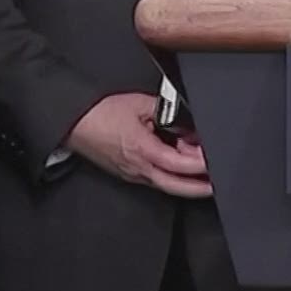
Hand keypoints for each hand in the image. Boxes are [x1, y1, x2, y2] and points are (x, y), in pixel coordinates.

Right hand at [66, 93, 211, 197]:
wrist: (73, 122)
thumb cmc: (99, 113)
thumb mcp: (139, 103)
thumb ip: (166, 111)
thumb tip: (184, 120)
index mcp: (142, 150)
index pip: (180, 165)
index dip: (200, 164)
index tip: (214, 158)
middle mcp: (138, 169)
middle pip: (176, 187)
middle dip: (200, 188)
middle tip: (217, 184)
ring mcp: (132, 174)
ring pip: (166, 185)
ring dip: (186, 181)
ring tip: (202, 169)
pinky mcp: (127, 173)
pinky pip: (155, 179)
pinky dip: (171, 175)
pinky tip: (178, 163)